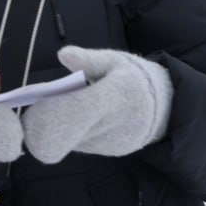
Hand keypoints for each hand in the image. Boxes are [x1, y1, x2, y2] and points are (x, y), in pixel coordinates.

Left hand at [22, 46, 172, 164]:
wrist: (167, 107)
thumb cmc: (134, 78)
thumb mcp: (115, 61)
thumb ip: (88, 60)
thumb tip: (63, 54)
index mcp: (116, 96)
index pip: (77, 111)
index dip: (51, 110)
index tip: (39, 101)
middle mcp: (113, 125)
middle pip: (66, 132)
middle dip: (45, 121)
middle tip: (41, 106)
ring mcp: (111, 142)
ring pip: (68, 140)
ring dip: (59, 126)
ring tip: (67, 107)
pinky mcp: (108, 151)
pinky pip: (78, 144)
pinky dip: (71, 133)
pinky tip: (79, 119)